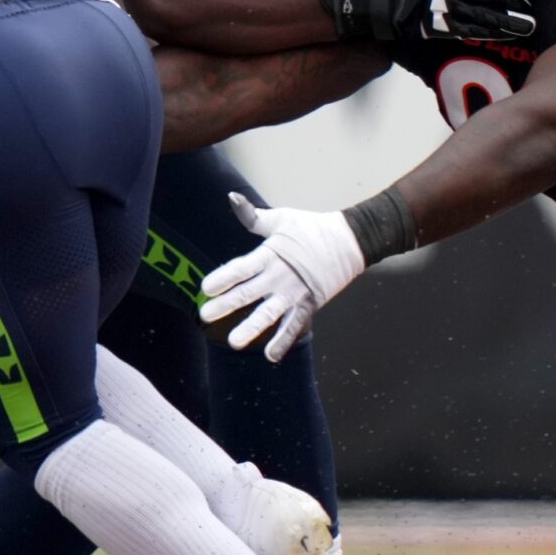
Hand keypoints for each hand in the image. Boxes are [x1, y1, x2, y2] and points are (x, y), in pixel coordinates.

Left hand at [199, 192, 365, 361]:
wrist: (350, 240)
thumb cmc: (312, 228)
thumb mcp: (281, 218)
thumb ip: (253, 216)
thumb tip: (231, 198)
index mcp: (271, 254)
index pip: (242, 268)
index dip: (223, 278)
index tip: (206, 287)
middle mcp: (280, 276)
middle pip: (249, 293)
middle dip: (227, 305)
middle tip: (206, 314)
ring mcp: (295, 293)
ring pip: (270, 314)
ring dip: (252, 328)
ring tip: (234, 342)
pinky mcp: (309, 304)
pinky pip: (294, 326)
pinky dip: (283, 341)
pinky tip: (269, 356)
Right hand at [427, 0, 536, 39]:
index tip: (524, 5)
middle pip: (489, 7)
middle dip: (511, 15)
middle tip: (531, 22)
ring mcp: (449, 12)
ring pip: (482, 21)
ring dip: (504, 26)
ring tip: (523, 30)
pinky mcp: (442, 27)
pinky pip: (468, 32)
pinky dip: (485, 34)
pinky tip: (500, 36)